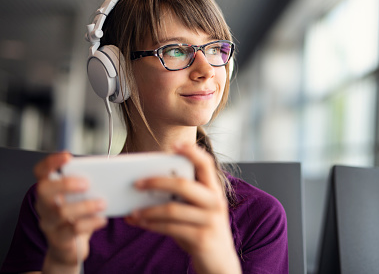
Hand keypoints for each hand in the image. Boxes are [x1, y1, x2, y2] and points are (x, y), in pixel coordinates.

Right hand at [34, 152, 106, 270]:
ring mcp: (49, 224)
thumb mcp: (79, 199)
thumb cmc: (77, 218)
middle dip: (65, 184)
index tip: (68, 156)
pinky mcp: (59, 239)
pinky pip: (73, 230)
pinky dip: (90, 222)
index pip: (41, 173)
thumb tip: (110, 170)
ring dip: (85, 205)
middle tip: (87, 183)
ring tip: (103, 203)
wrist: (70, 250)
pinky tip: (102, 219)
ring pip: (60, 211)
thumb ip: (86, 186)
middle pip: (44, 190)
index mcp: (49, 192)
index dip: (50, 162)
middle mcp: (44, 206)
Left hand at [125, 143, 241, 273]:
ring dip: (148, 209)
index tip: (175, 144)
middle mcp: (215, 202)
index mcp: (214, 190)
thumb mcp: (197, 210)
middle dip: (157, 182)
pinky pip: (171, 228)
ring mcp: (210, 220)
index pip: (206, 164)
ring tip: (133, 210)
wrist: (219, 262)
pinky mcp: (202, 238)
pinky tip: (141, 222)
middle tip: (136, 183)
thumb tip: (148, 186)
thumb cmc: (202, 230)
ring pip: (173, 209)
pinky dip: (152, 224)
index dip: (192, 152)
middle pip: (184, 185)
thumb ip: (181, 197)